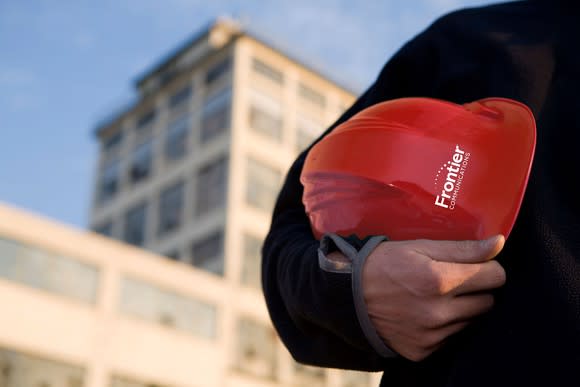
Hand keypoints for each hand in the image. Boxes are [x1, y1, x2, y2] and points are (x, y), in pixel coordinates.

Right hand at [362, 235, 505, 360]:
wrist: (348, 295)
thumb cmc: (384, 263)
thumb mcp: (420, 247)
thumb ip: (463, 248)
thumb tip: (499, 243)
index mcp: (439, 280)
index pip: (496, 277)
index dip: (488, 267)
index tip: (476, 265)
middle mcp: (438, 312)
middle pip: (488, 302)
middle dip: (475, 289)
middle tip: (452, 280)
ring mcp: (431, 335)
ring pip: (471, 321)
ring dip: (461, 309)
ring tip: (435, 296)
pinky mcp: (423, 351)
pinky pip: (451, 338)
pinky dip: (444, 326)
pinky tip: (424, 312)